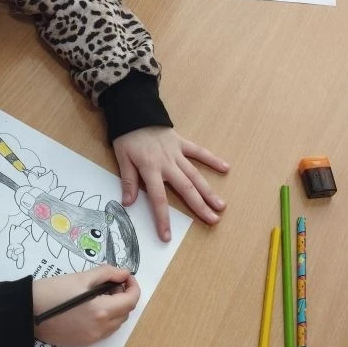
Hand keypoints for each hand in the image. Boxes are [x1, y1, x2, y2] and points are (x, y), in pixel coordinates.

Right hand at [33, 265, 140, 346]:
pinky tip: (91, 306)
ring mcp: (92, 338)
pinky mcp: (82, 342)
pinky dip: (105, 318)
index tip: (124, 276)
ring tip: (100, 293)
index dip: (132, 285)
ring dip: (115, 308)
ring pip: (116, 323)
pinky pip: (103, 331)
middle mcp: (100, 329)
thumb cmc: (52, 291)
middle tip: (110, 282)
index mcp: (102, 311)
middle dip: (123, 296)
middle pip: (125, 312)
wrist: (25, 312)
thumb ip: (106, 273)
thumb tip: (123, 273)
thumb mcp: (80, 277)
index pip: (131, 300)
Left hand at [112, 126, 228, 241]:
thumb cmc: (127, 136)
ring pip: (195, 174)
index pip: (158, 199)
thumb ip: (127, 180)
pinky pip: (199, 152)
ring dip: (209, 190)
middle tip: (213, 220)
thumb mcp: (121, 158)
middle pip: (185, 188)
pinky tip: (226, 168)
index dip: (163, 218)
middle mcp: (167, 164)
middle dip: (199, 206)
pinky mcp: (182, 143)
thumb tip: (128, 203)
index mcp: (150, 169)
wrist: (135, 110)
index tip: (167, 236)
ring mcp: (177, 153)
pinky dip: (212, 159)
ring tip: (221, 205)